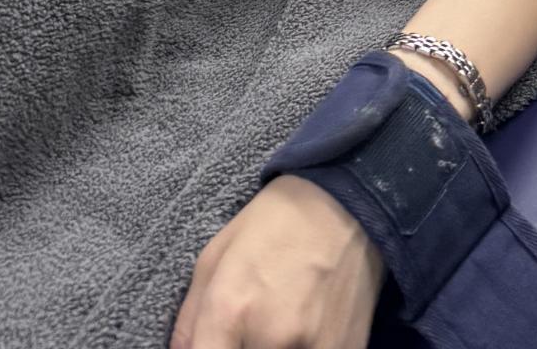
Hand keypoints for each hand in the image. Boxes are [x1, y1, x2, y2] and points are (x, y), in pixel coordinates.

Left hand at [170, 177, 382, 348]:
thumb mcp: (215, 256)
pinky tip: (308, 328)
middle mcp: (269, 338)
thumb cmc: (274, 224)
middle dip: (241, 346)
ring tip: (284, 322)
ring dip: (276, 348)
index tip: (217, 345)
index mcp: (228, 310)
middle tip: (252, 326)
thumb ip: (189, 321)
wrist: (346, 202)